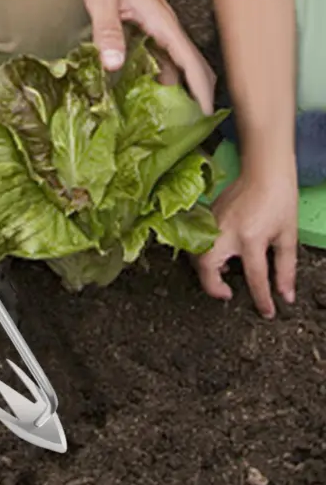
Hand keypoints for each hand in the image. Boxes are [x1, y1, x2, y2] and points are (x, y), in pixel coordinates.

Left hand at [79, 0, 215, 113]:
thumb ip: (107, 30)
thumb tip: (114, 64)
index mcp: (162, 24)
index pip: (189, 61)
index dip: (200, 89)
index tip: (205, 115)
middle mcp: (165, 31)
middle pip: (191, 68)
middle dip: (196, 97)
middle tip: (191, 130)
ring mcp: (159, 35)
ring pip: (176, 69)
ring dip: (177, 94)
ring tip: (172, 126)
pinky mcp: (148, 37)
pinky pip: (161, 65)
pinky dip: (161, 84)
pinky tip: (151, 103)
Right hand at [194, 168, 297, 318]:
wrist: (264, 172)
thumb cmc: (279, 199)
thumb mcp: (287, 235)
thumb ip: (285, 267)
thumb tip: (286, 293)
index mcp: (251, 238)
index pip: (255, 278)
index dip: (262, 299)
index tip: (266, 312)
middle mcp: (226, 233)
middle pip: (207, 268)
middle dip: (213, 287)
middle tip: (226, 294)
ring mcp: (212, 224)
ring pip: (197, 256)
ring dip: (205, 270)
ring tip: (221, 275)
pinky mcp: (206, 218)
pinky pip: (197, 242)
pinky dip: (203, 254)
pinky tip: (218, 255)